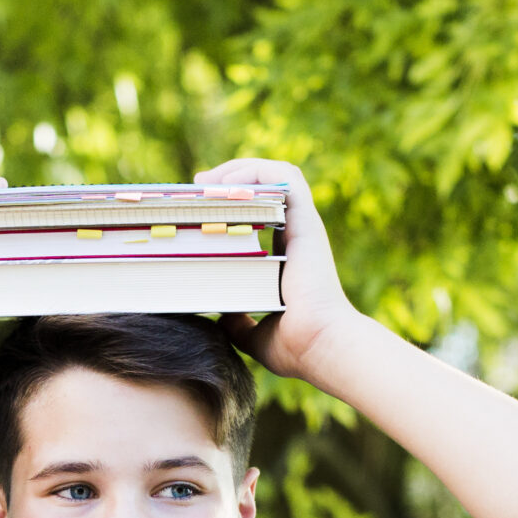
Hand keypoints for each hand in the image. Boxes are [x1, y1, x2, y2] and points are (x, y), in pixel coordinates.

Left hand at [193, 157, 368, 386]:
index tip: (199, 206)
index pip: (260, 214)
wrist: (321, 347)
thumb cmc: (295, 346)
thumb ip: (237, 324)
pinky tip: (226, 182)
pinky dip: (256, 171)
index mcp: (286, 257)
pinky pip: (285, 178)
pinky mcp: (307, 222)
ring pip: (275, 175)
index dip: (231, 203)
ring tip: (208, 180)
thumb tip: (221, 317)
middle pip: (264, 189)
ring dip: (239, 170)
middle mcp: (296, 236)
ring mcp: (303, 227)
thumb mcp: (253, 335)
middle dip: (228, 180)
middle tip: (196, 186)